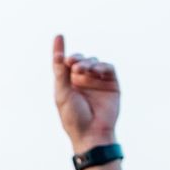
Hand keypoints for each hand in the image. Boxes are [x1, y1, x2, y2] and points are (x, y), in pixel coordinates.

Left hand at [52, 36, 119, 152]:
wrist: (92, 132)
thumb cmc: (73, 116)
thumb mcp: (63, 93)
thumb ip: (61, 73)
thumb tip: (58, 54)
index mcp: (67, 83)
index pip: (63, 63)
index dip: (61, 49)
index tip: (59, 36)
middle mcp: (82, 80)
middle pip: (80, 59)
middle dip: (76, 59)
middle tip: (73, 65)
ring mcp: (97, 81)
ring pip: (94, 61)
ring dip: (88, 63)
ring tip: (83, 70)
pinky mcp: (111, 84)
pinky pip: (108, 68)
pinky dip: (102, 66)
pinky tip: (96, 71)